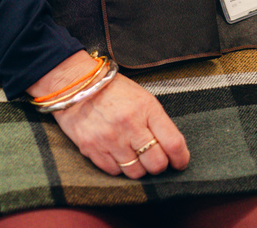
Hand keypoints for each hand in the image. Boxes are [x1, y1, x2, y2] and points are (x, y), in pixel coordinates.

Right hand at [28, 52, 189, 177]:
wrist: (75, 84)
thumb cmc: (112, 90)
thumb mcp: (141, 97)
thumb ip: (156, 121)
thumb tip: (172, 149)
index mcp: (146, 108)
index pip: (173, 143)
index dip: (181, 158)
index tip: (180, 162)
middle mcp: (129, 125)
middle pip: (156, 164)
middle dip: (159, 165)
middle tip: (155, 158)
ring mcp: (110, 139)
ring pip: (136, 173)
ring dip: (138, 168)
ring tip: (133, 154)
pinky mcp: (92, 149)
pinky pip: (114, 172)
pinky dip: (118, 167)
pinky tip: (116, 151)